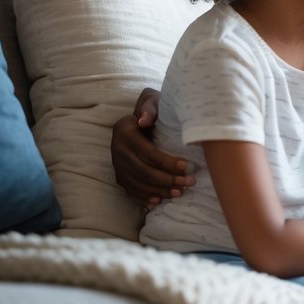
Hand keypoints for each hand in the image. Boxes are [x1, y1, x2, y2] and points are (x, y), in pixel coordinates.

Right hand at [110, 88, 194, 208]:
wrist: (140, 117)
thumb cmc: (153, 109)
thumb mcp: (152, 102)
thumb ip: (150, 108)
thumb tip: (144, 120)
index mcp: (124, 131)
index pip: (148, 152)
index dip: (167, 162)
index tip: (187, 167)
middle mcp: (116, 149)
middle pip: (143, 171)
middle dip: (167, 180)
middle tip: (188, 183)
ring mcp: (116, 163)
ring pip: (137, 183)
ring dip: (159, 190)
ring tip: (179, 192)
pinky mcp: (118, 174)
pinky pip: (130, 190)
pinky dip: (144, 197)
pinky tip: (159, 201)